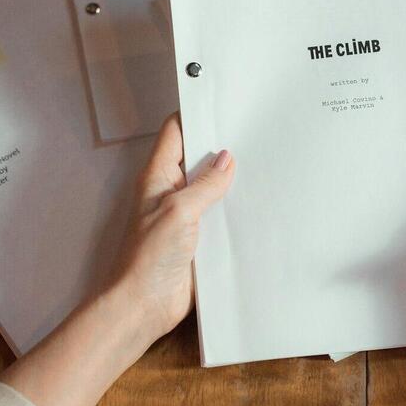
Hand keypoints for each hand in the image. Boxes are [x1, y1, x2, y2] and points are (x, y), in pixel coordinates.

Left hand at [113, 112, 234, 341]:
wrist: (142, 306)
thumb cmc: (147, 257)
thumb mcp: (179, 211)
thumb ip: (205, 185)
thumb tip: (226, 159)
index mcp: (158, 176)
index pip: (175, 132)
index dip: (194, 113)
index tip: (220, 99)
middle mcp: (171, 192)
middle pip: (197, 158)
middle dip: (221, 146)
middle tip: (252, 130)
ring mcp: (185, 216)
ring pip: (212, 188)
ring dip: (231, 181)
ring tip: (263, 161)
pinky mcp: (198, 239)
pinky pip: (219, 216)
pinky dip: (235, 209)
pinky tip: (257, 202)